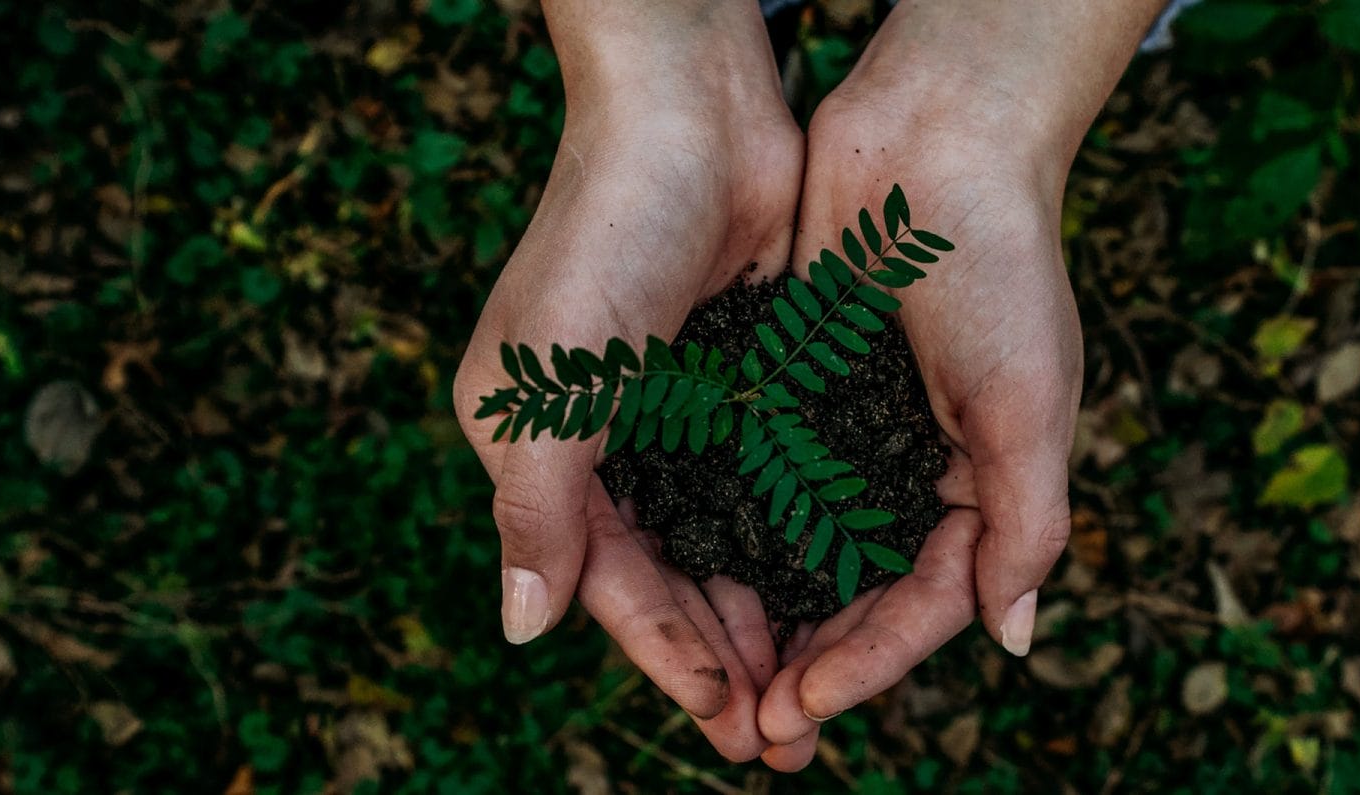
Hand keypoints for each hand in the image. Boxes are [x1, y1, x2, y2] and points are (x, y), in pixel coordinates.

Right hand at [451, 1, 799, 761]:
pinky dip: (796, 542)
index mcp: (541, 448)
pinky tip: (838, 591)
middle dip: (723, 660)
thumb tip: (521, 630)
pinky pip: (770, 485)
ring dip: (765, 617)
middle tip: (782, 740)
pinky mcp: (743, 382)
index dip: (664, 654)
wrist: (691, 112)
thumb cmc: (603, 235)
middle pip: (669, 578)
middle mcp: (607, 441)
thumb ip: (536, 509)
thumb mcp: (550, 382)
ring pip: (725, 543)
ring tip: (815, 690)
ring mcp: (679, 413)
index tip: (727, 718)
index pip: (606, 580)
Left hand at [750, 0, 1165, 769]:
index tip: (804, 706)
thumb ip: (1026, 522)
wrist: (936, 138)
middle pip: (856, 595)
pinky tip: (687, 574)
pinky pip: (758, 479)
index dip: (869, 663)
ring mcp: (849, 432)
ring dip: (763, 617)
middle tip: (752, 731)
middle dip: (810, 664)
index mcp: (980, 484)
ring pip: (799, 550)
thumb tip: (1014, 640)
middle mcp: (912, 470)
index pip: (924, 603)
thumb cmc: (1001, 265)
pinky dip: (730, 530)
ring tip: (715, 680)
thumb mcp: (1029, 402)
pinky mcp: (793, 389)